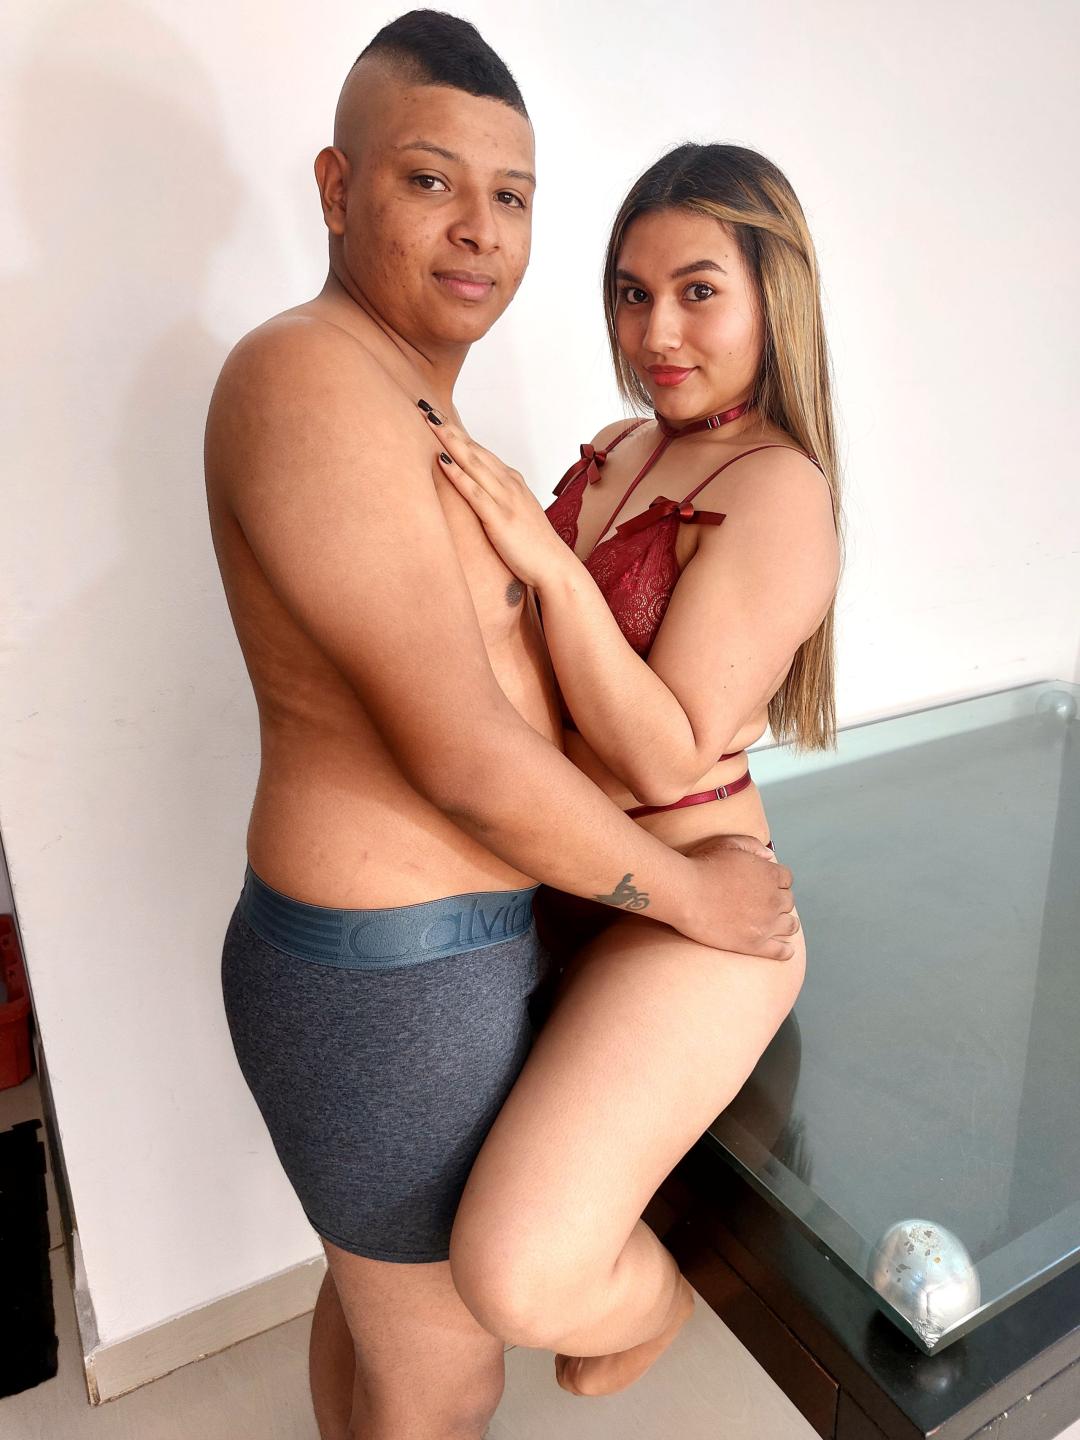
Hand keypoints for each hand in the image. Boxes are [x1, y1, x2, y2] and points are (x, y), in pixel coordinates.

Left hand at [419, 399, 571, 588]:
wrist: (555, 567)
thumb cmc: (534, 547)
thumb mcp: (516, 516)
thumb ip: (499, 502)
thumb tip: (480, 497)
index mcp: (512, 483)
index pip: (480, 452)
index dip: (459, 434)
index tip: (439, 418)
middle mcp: (509, 484)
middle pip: (474, 450)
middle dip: (450, 429)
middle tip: (427, 409)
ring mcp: (505, 500)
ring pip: (473, 464)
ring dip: (451, 442)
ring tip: (430, 422)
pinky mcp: (500, 518)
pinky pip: (475, 492)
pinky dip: (458, 474)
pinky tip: (442, 460)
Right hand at [680, 834, 799, 960]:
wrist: (685, 894)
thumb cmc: (702, 866)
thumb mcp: (728, 843)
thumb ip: (753, 846)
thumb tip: (770, 857)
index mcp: (769, 874)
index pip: (787, 879)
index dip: (776, 881)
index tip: (766, 886)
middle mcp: (773, 899)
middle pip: (788, 901)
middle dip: (778, 901)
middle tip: (764, 905)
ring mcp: (766, 923)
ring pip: (790, 925)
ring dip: (784, 923)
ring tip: (773, 925)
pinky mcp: (756, 944)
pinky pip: (782, 951)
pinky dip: (786, 950)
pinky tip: (782, 948)